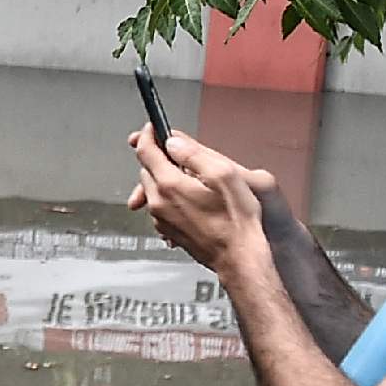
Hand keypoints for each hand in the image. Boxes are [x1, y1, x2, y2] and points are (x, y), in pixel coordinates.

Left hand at [126, 129, 273, 274]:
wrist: (240, 258)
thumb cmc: (238, 221)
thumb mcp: (225, 176)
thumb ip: (196, 155)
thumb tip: (174, 142)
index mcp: (170, 185)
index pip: (146, 151)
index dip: (149, 135)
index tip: (153, 128)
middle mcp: (159, 202)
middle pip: (147, 169)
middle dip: (158, 157)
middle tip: (177, 152)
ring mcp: (161, 219)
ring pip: (153, 189)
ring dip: (164, 178)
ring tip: (189, 177)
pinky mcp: (168, 231)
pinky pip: (161, 206)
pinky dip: (170, 197)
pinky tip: (192, 199)